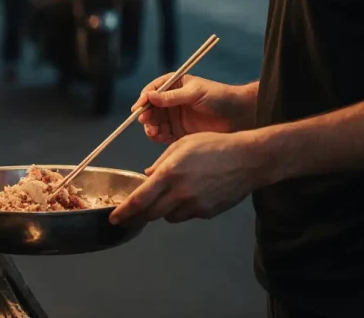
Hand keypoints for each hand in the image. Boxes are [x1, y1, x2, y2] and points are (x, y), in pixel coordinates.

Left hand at [109, 131, 260, 224]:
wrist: (248, 159)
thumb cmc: (214, 145)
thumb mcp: (182, 145)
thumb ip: (161, 162)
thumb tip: (146, 176)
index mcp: (169, 173)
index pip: (140, 199)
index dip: (124, 212)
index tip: (114, 218)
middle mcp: (180, 192)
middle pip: (151, 214)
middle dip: (136, 217)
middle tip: (128, 217)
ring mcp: (195, 205)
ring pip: (168, 217)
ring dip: (161, 212)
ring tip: (165, 199)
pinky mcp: (208, 212)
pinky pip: (187, 215)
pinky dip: (181, 210)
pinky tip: (188, 196)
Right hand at [132, 74, 244, 143]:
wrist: (239, 115)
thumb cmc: (219, 97)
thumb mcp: (194, 93)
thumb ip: (171, 97)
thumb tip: (149, 96)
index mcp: (174, 85)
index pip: (153, 90)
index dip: (143, 99)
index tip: (138, 108)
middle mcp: (171, 100)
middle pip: (150, 108)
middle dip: (146, 115)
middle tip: (146, 122)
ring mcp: (175, 116)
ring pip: (155, 122)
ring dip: (151, 127)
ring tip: (153, 132)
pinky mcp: (179, 132)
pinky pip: (163, 135)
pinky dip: (159, 136)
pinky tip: (160, 137)